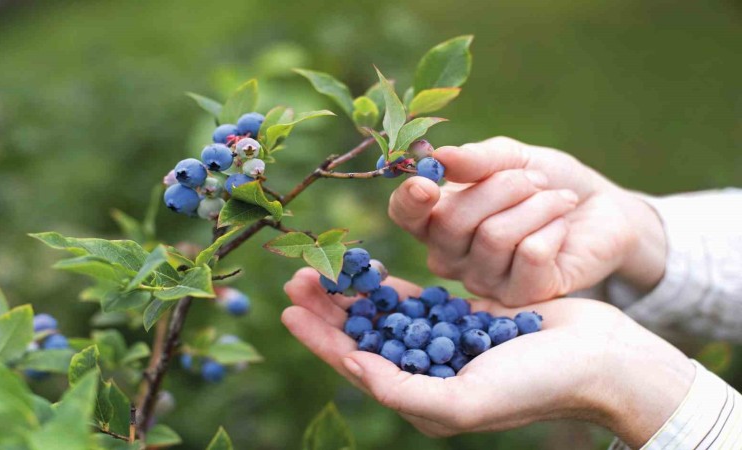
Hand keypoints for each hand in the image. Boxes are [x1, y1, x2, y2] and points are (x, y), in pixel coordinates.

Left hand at [281, 268, 693, 446]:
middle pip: (363, 337)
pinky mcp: (462, 316)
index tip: (287, 311)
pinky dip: (389, 285)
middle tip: (296, 278)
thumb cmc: (535, 386)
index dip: (319, 339)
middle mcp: (427, 373)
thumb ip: (403, 392)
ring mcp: (443, 343)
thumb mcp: (464, 401)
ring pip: (384, 315)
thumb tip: (352, 367)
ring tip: (322, 268)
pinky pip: (415, 298)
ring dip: (352, 293)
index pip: (356, 366)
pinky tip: (367, 269)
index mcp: (422, 399)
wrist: (596, 358)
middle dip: (328, 310)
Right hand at [388, 136, 666, 304]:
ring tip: (557, 201)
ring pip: (494, 237)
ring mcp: (485, 281)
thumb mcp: (512, 157)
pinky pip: (530, 255)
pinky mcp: (524, 297)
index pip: (405, 216)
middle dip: (502, 187)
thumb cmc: (547, 182)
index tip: (427, 183)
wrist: (601, 209)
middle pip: (452, 221)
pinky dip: (553, 228)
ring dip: (536, 205)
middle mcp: (452, 256)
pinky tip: (562, 228)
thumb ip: (477, 159)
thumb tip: (439, 158)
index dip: (409, 201)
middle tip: (535, 180)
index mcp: (438, 219)